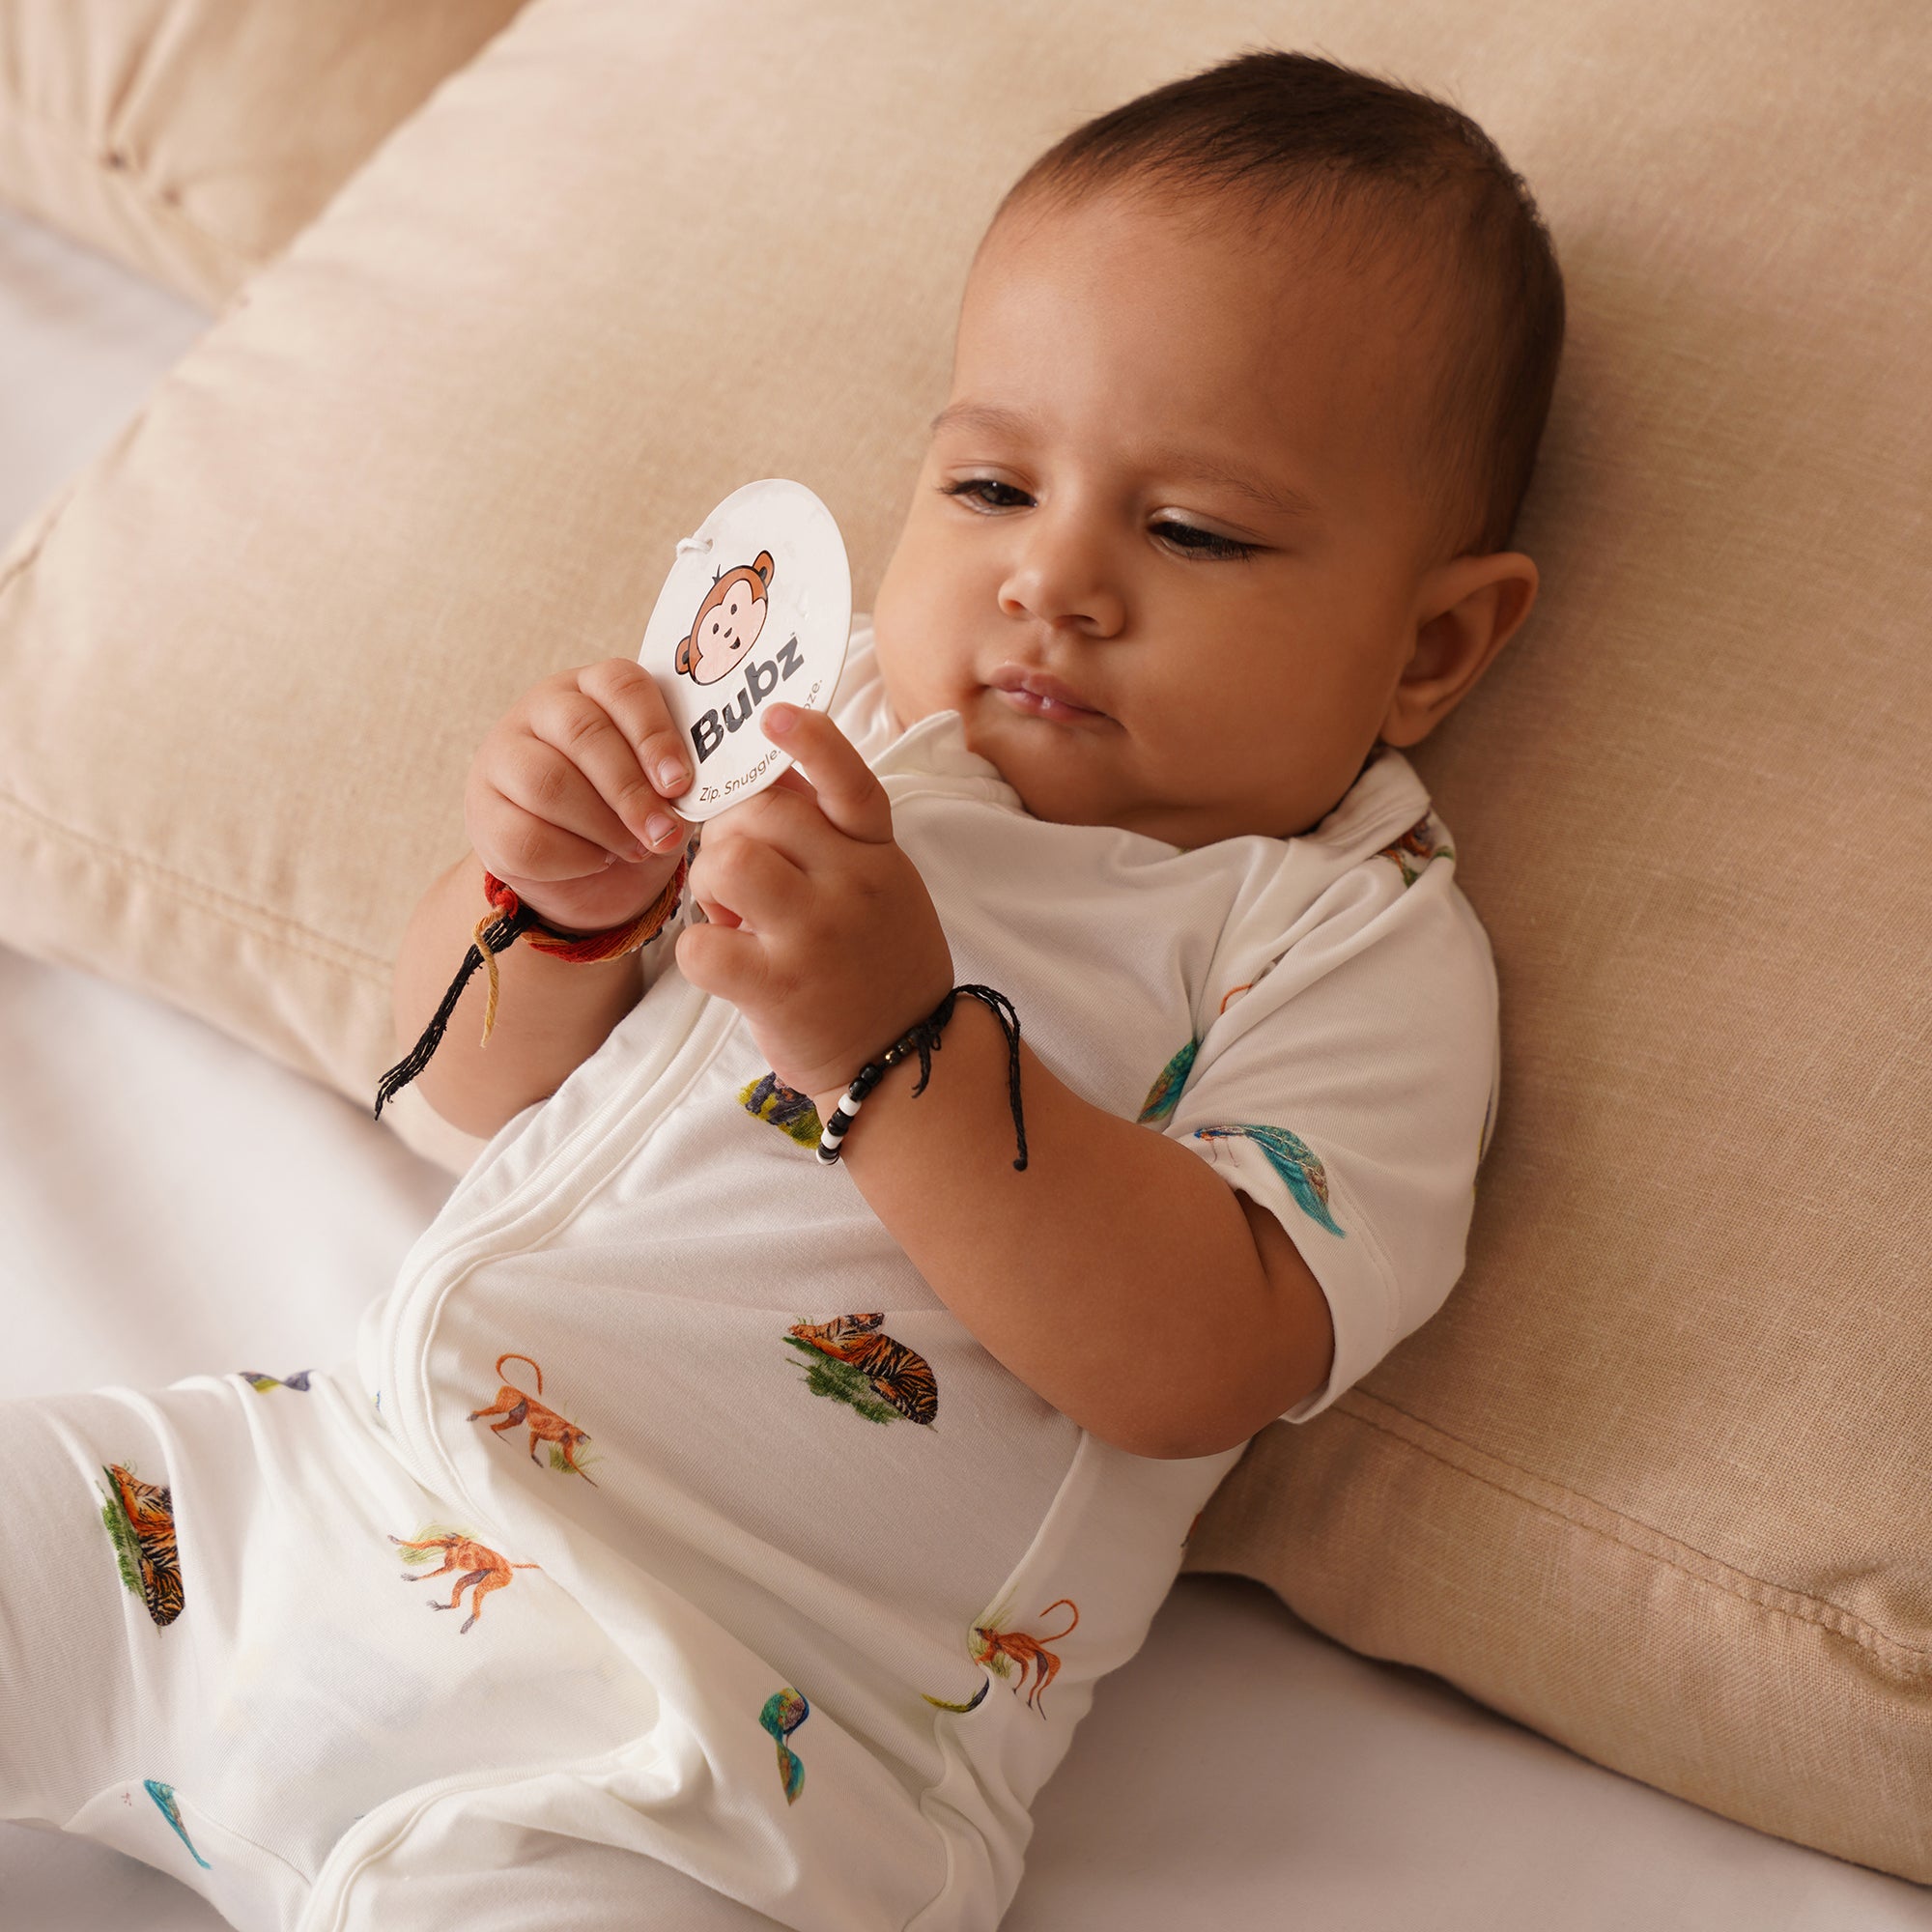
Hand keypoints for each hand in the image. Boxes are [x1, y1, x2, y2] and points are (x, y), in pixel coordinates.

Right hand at [466, 660, 693, 930]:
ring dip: (602, 826)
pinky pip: (524, 834)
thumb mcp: (665, 787)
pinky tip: (597, 862)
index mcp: (596, 687)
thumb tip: (725, 781)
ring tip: (636, 850)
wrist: (586, 869)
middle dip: (631, 791)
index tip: (679, 783)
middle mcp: (544, 708)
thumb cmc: (636, 812)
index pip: (621, 684)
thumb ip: (684, 774)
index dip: (653, 733)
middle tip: (665, 835)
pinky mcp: (484, 810)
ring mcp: (504, 755)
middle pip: (583, 733)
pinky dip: (571, 858)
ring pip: (548, 783)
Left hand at [674, 702, 953, 1101]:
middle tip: (739, 876)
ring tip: (731, 916)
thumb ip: (835, 837)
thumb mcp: (881, 886)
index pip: (849, 781)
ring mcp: (817, 935)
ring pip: (729, 863)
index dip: (810, 742)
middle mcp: (854, 885)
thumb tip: (770, 777)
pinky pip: (702, 942)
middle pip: (763, 813)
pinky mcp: (779, 988)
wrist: (907, 1057)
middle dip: (731, 833)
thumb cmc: (877, 964)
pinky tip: (724, 965)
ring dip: (711, 883)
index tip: (772, 715)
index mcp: (878, 854)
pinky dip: (698, 949)